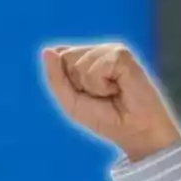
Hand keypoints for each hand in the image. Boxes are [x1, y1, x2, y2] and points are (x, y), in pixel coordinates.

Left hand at [41, 43, 180, 161]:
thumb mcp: (70, 101)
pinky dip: (102, 85)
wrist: (133, 131)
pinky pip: (96, 67)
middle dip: (77, 82)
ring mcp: (111, 50)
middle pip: (66, 56)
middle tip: (99, 94)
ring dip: (91, 85)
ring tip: (110, 92)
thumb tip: (47, 50)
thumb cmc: (104, 117)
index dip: (65, 81)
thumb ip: (55, 77)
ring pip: (79, 62)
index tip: (85, 94)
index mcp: (85, 58)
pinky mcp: (123, 55)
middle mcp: (98, 51)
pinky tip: (118, 88)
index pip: (58, 56)